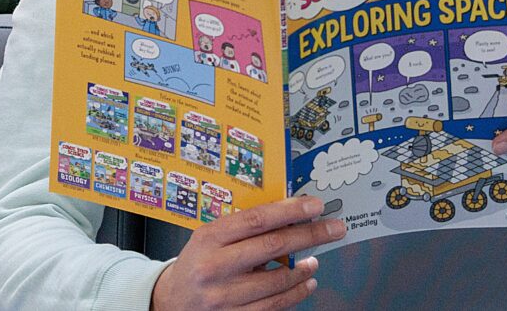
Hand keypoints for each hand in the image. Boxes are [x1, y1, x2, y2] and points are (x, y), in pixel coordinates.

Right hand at [150, 197, 344, 310]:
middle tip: (334, 228)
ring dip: (304, 268)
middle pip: (273, 246)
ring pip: (278, 280)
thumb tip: (286, 215)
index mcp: (209, 237)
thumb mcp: (209, 237)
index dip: (289, 210)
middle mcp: (216, 266)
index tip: (314, 205)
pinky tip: (306, 282)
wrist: (172, 300)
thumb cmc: (197, 263)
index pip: (256, 219)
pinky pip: (274, 305)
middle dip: (310, 235)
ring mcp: (225, 295)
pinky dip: (296, 293)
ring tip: (316, 259)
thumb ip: (241, 228)